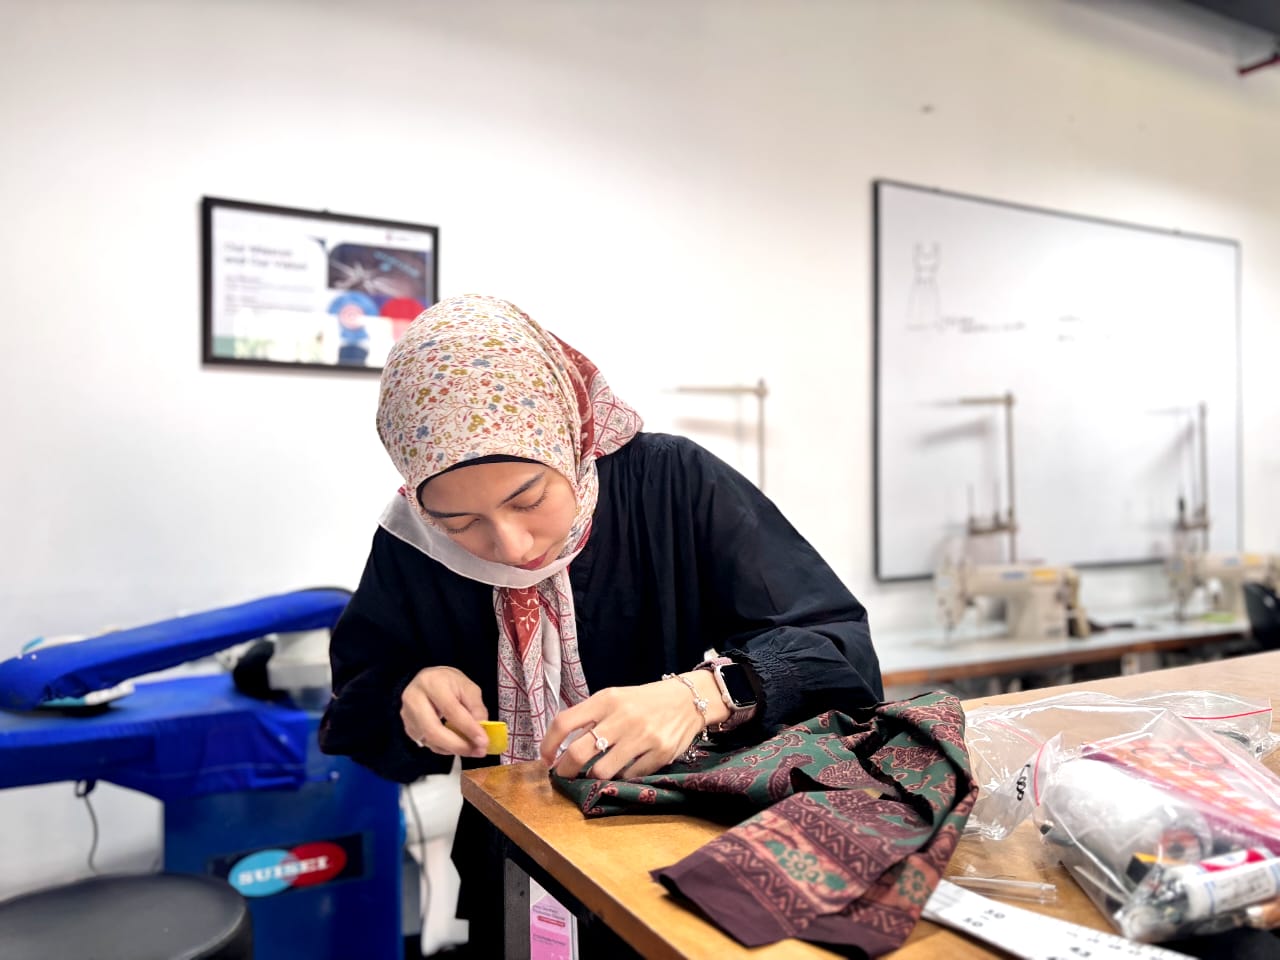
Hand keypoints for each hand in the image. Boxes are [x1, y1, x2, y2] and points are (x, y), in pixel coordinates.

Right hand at [401, 666, 489, 757]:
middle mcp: (414, 699)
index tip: (484, 741)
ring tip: (473, 750)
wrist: (427, 681)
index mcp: (431, 683)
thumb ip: (476, 707)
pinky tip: (459, 745)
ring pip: (430, 741)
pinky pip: (428, 744)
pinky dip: (446, 748)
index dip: (468, 727)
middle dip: (458, 745)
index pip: (450, 710)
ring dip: (454, 749)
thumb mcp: (467, 687)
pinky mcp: (408, 728)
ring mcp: (407, 716)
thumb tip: (481, 730)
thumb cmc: (449, 683)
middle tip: (478, 751)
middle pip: (433, 730)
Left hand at [539, 672, 728, 779]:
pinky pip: (629, 776)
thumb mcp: (615, 699)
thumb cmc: (643, 701)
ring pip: (602, 770)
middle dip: (565, 770)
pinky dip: (622, 776)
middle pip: (579, 753)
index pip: (564, 722)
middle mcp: (623, 717)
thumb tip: (561, 748)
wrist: (688, 700)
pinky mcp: (660, 753)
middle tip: (564, 775)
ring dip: (594, 776)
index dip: (549, 744)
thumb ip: (591, 719)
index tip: (546, 758)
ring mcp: (643, 736)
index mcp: (606, 699)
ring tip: (597, 771)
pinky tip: (625, 768)